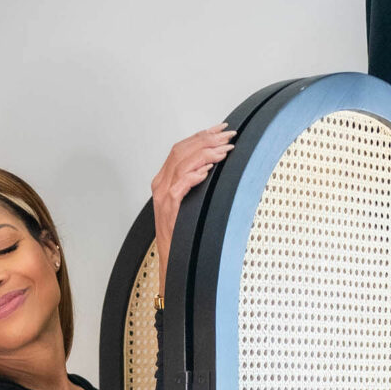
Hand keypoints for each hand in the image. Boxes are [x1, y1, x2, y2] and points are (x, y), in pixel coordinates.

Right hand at [153, 123, 235, 292]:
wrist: (173, 261)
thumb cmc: (183, 234)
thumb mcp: (191, 203)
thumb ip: (196, 183)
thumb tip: (215, 165)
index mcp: (164, 180)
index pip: (181, 148)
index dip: (202, 135)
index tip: (221, 128)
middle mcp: (160, 184)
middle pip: (181, 150)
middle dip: (207, 139)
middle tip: (229, 136)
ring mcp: (162, 196)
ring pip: (181, 163)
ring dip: (206, 153)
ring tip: (226, 150)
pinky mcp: (168, 208)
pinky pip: (180, 185)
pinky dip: (195, 175)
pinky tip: (209, 170)